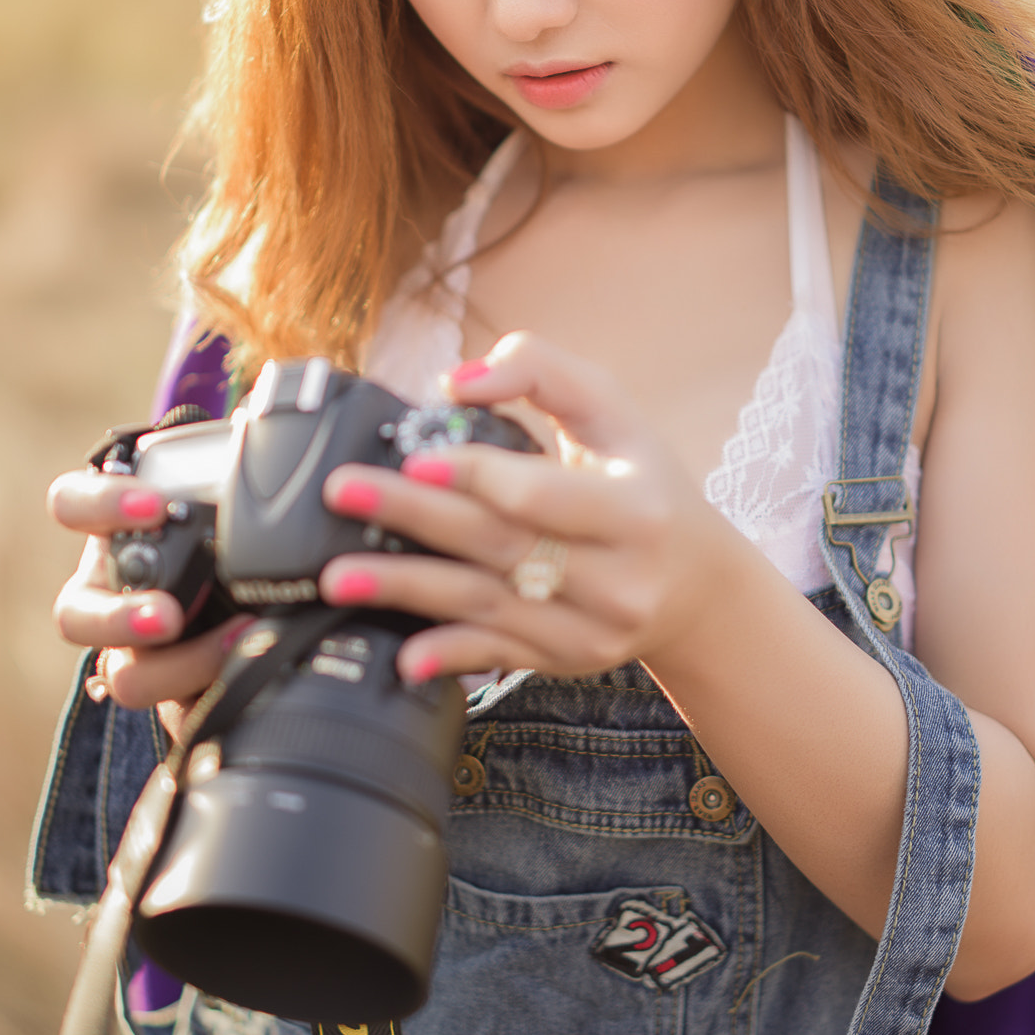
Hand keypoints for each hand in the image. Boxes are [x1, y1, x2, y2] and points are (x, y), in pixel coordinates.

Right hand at [47, 468, 251, 730]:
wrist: (259, 582)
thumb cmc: (231, 520)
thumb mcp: (228, 489)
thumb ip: (235, 456)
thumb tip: (259, 417)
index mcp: (111, 529)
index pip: (72, 506)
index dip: (100, 506)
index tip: (153, 507)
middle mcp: (109, 591)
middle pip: (77, 616)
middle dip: (120, 619)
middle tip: (168, 615)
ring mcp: (134, 650)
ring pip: (123, 676)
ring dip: (176, 667)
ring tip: (233, 646)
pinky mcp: (174, 693)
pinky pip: (176, 711)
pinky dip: (214, 695)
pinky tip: (254, 675)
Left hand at [319, 333, 740, 685]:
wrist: (695, 585)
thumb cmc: (643, 482)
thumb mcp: (613, 412)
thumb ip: (542, 372)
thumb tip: (457, 382)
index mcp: (635, 510)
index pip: (544, 495)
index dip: (477, 476)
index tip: (414, 456)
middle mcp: (619, 579)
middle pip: (498, 546)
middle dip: (414, 516)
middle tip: (343, 492)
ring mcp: (592, 630)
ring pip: (485, 605)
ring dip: (406, 591)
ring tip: (338, 575)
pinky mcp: (567, 661)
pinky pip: (498, 658)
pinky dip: (449, 656)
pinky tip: (404, 655)